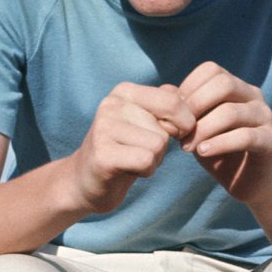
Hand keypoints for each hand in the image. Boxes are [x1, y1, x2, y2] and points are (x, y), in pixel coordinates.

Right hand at [68, 82, 182, 217]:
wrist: (86, 180)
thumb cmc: (125, 149)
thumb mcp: (147, 122)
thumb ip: (165, 105)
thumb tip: (181, 94)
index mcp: (124, 91)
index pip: (173, 100)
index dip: (185, 123)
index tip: (173, 135)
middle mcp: (111, 104)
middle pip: (166, 128)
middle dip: (162, 146)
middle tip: (139, 150)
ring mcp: (104, 128)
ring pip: (158, 145)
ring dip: (154, 160)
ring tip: (132, 159)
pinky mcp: (103, 154)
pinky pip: (146, 161)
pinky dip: (146, 171)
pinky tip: (128, 170)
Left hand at [170, 62, 271, 205]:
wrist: (247, 182)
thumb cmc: (218, 151)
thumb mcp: (195, 129)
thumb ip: (182, 110)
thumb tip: (164, 90)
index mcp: (236, 87)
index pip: (211, 70)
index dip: (188, 88)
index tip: (174, 114)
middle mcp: (253, 96)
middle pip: (224, 84)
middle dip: (195, 105)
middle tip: (179, 130)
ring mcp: (265, 117)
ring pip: (231, 112)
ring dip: (203, 129)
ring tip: (186, 147)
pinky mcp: (270, 141)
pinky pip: (245, 136)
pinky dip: (219, 143)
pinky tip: (203, 152)